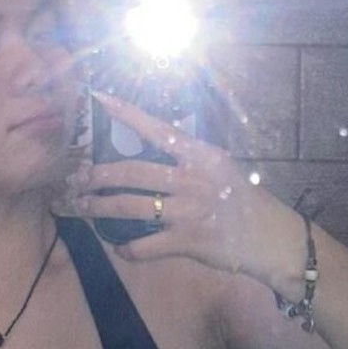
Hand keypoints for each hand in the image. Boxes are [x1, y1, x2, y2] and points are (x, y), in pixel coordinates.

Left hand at [67, 90, 296, 281]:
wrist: (269, 238)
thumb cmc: (242, 202)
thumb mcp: (219, 169)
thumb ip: (188, 160)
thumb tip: (154, 148)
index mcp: (200, 155)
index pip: (157, 129)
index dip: (126, 114)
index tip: (99, 100)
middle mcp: (192, 179)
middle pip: (132, 171)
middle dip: (98, 175)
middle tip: (77, 179)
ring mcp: (188, 212)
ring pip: (130, 208)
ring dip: (100, 208)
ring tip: (83, 208)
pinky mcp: (187, 242)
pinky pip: (144, 246)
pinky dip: (127, 248)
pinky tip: (121, 247)